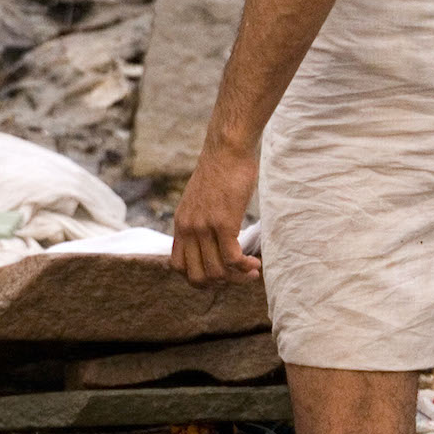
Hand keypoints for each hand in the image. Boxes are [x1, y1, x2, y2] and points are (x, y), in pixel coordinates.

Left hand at [171, 138, 260, 286]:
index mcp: (181, 224)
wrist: (227, 149)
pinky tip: (255, 263)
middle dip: (219, 284)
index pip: (178, 267)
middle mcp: (188, 228)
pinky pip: (231, 259)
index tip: (219, 273)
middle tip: (238, 276)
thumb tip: (211, 235)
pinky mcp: (223, 222)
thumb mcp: (201, 199)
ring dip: (237, 278)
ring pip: (216, 272)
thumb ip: (200, 219)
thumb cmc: (221, 171)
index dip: (198, 278)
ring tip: (252, 271)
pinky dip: (245, 267)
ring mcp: (204, 227)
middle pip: (196, 276)